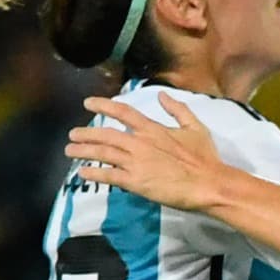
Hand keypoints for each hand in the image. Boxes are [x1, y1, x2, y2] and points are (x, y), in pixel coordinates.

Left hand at [65, 92, 227, 210]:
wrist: (208, 184)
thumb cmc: (205, 158)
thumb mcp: (196, 127)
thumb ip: (178, 110)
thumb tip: (162, 95)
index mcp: (153, 128)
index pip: (123, 112)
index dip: (103, 105)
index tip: (88, 103)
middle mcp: (140, 142)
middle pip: (105, 134)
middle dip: (86, 133)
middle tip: (72, 134)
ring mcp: (135, 162)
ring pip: (102, 153)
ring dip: (84, 151)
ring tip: (70, 150)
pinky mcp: (135, 181)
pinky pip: (108, 175)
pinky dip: (94, 172)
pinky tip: (82, 172)